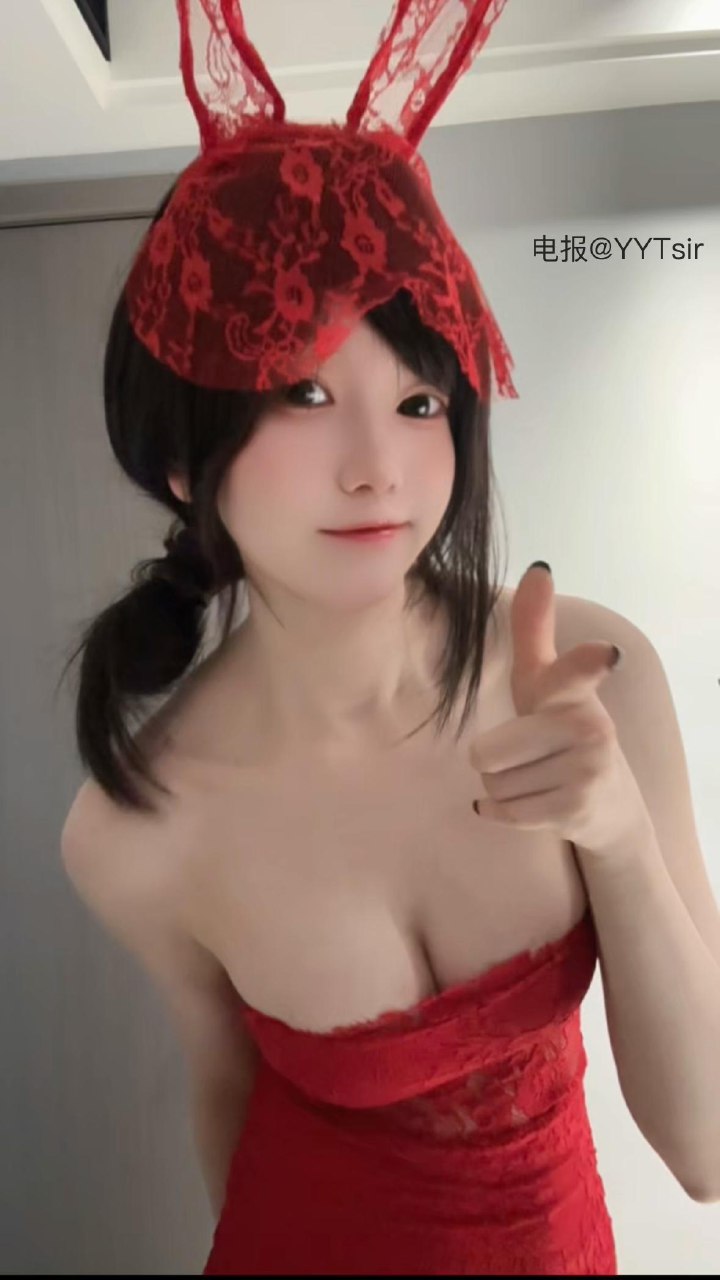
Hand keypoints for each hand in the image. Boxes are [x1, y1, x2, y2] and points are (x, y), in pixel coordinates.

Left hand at [469, 564, 649, 853]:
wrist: (606, 803)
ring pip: (493, 785)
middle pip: (486, 753)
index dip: (588, 661)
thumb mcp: (543, 682)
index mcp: (575, 690)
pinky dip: (502, 812)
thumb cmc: (558, 731)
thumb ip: (533, 628)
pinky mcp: (577, 809)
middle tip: (521, 756)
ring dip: (501, 788)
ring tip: (534, 780)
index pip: (577, 671)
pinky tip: (528, 803)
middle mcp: (589, 727)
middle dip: (491, 760)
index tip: (606, 654)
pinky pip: (505, 812)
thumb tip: (539, 567)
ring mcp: (586, 770)